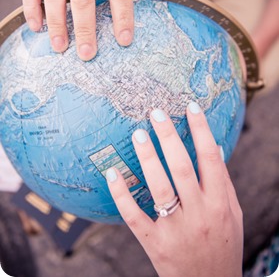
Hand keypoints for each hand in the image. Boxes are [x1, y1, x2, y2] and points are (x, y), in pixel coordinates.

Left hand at [106, 102, 242, 276]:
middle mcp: (199, 214)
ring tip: (138, 132)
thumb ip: (223, 182)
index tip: (190, 106)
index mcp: (219, 204)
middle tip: (156, 112)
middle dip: (170, 137)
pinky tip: (112, 173)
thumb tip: (214, 147)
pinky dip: (122, 194)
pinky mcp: (154, 243)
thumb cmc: (223, 245)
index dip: (202, 130)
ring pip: (159, 188)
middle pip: (182, 168)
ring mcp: (175, 229)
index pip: (211, 159)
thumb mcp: (233, 214)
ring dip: (148, 158)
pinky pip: (135, 216)